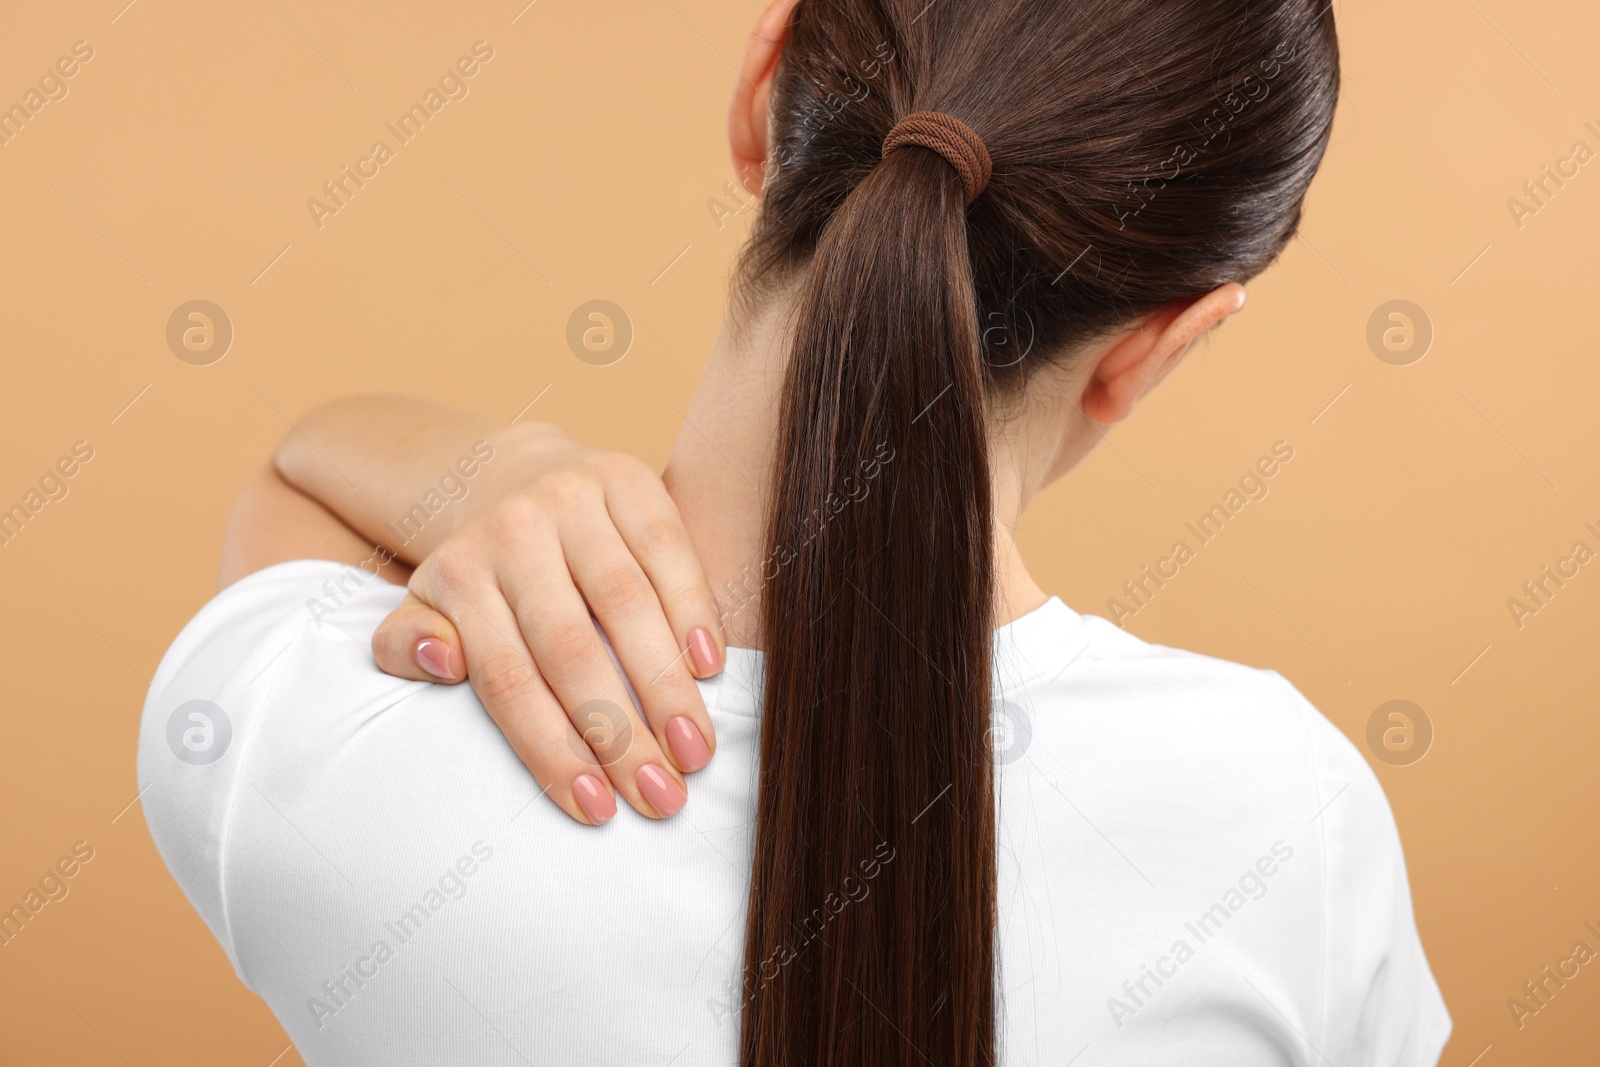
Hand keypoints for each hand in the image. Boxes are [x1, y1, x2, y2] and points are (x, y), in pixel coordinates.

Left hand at [368, 449, 725, 825]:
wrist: (512, 473)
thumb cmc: (480, 571)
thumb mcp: (427, 607)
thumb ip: (409, 644)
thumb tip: (439, 661)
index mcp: (459, 573)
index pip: (507, 677)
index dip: (552, 749)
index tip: (596, 810)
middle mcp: (513, 530)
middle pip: (568, 646)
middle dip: (620, 731)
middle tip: (662, 796)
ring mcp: (572, 497)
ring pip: (625, 601)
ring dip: (666, 685)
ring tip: (696, 752)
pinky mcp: (628, 477)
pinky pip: (668, 547)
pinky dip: (693, 609)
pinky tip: (711, 668)